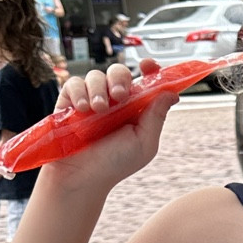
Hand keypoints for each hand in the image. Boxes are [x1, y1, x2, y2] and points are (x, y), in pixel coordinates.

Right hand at [45, 61, 174, 195]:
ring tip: (98, 110)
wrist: (81, 177)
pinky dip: (79, 92)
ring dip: (98, 89)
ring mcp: (91, 99)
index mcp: (135, 109)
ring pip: (96, 76)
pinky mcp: (69, 101)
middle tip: (119, 95)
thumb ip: (156, 117)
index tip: (147, 65)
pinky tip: (82, 109)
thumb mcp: (144, 143)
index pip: (144, 81)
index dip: (149, 69)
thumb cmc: (115, 164)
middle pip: (119, 72)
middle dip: (119, 78)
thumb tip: (172, 92)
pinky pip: (74, 83)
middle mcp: (114, 101)